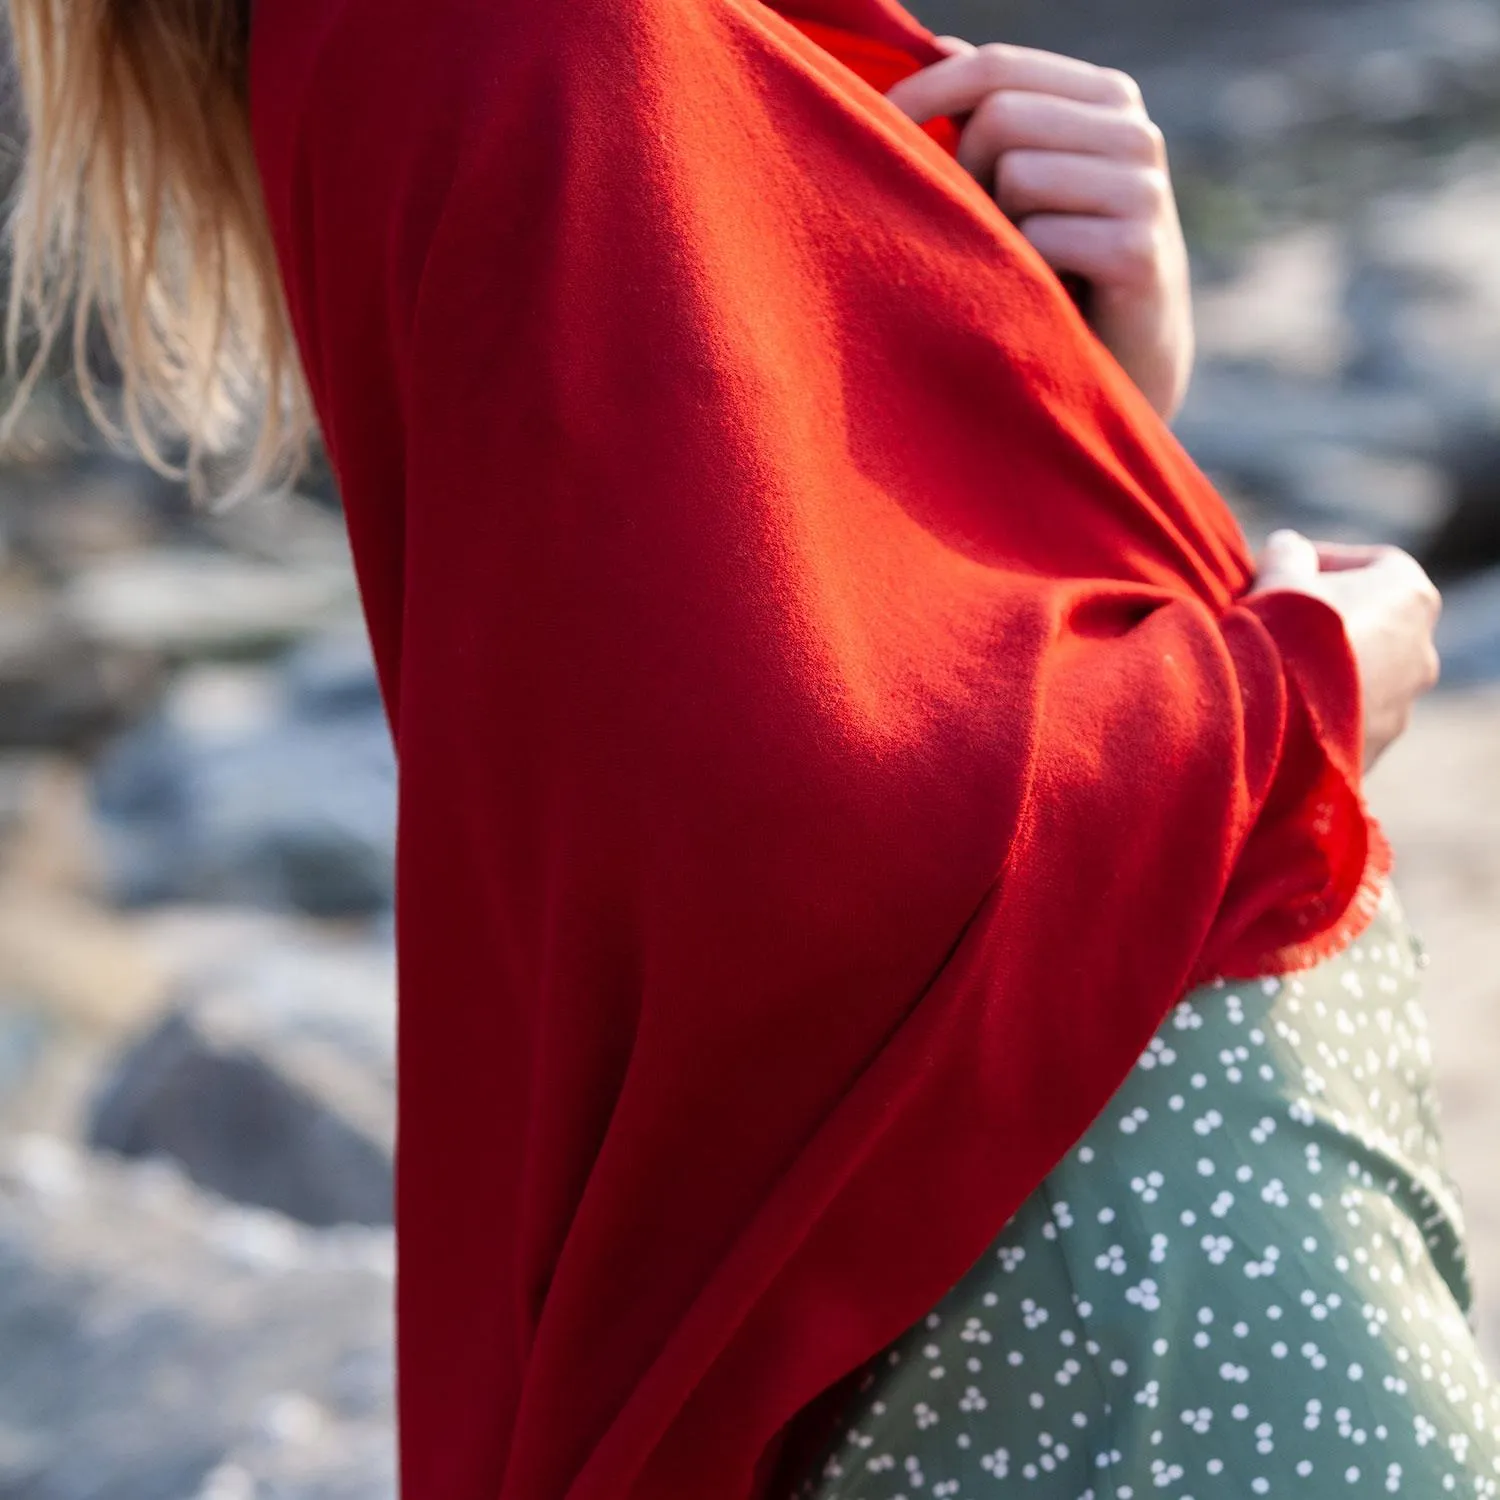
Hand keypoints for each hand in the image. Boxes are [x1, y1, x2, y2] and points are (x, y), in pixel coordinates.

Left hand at [884, 38, 1194, 422]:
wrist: (1129, 366)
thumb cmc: (1061, 270)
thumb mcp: (1029, 184)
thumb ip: (992, 115)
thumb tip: (939, 43)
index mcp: (1106, 98)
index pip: (996, 65)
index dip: (925, 93)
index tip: (876, 128)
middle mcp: (1134, 130)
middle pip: (1000, 115)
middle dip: (964, 173)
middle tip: (978, 230)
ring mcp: (1143, 188)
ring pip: (1016, 175)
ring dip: (996, 229)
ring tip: (1018, 264)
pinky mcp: (1139, 249)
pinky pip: (1040, 237)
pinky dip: (1021, 271)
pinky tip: (1041, 295)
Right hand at [1249, 530, 1441, 767]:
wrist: (1273, 720)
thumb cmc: (1283, 635)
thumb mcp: (1277, 574)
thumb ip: (1287, 552)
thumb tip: (1287, 549)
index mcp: (1411, 595)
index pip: (1375, 562)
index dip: (1325, 561)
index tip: (1284, 571)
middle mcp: (1422, 650)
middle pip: (1373, 620)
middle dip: (1328, 618)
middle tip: (1278, 622)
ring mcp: (1403, 703)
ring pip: (1363, 673)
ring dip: (1326, 666)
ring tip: (1273, 669)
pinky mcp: (1377, 745)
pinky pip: (1348, 715)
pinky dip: (1320, 706)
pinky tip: (1278, 705)